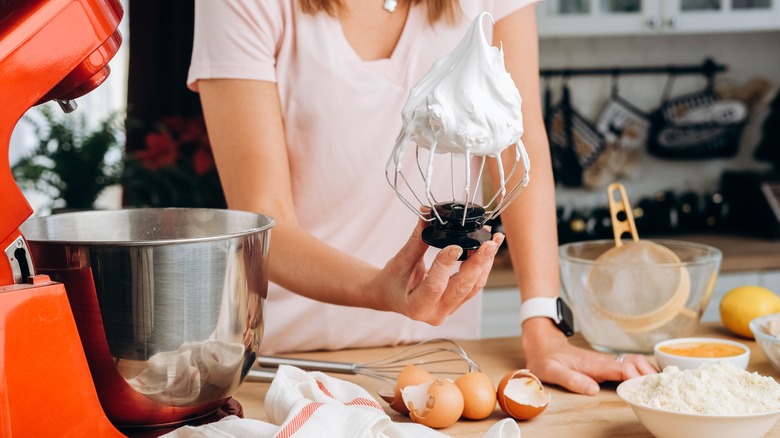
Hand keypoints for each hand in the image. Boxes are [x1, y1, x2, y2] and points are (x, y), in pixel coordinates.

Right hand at [371, 219, 503, 324]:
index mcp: (416, 307)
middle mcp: (435, 314)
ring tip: (494, 241)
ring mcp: (449, 310)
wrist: (390, 295)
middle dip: (478, 263)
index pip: (435, 286)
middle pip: (462, 287)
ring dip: (485, 263)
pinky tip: (488, 249)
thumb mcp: (401, 260)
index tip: (456, 245)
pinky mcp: (457, 303)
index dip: (446, 265)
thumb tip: (428, 213)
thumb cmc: (392, 279)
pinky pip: (474, 285)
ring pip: (473, 286)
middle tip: (489, 243)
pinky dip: (482, 266)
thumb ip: (417, 239)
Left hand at [522, 318, 656, 394]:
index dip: (637, 378)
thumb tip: (594, 390)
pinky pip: (629, 364)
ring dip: (649, 371)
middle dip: (651, 374)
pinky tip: (649, 380)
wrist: (543, 344)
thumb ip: (571, 380)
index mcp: (593, 364)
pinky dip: (642, 370)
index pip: (622, 368)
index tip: (647, 390)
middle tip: (663, 389)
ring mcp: (606, 360)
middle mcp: (603, 360)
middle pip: (636, 362)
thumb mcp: (551, 371)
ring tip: (662, 386)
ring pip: (635, 361)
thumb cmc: (546, 358)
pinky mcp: (606, 363)